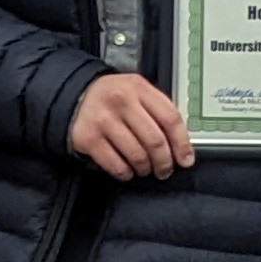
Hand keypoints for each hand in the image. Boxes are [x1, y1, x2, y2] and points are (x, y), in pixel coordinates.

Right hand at [68, 70, 191, 181]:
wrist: (75, 96)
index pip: (170, 118)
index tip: (185, 159)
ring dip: (145, 169)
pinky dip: (125, 173)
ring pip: (137, 155)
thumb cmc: (112, 98)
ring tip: (144, 169)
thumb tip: (180, 145)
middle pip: (155, 140)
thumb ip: (157, 111)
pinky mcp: (89, 138)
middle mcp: (121, 101)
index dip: (182, 143)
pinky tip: (127, 170)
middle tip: (164, 170)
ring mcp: (104, 120)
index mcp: (138, 88)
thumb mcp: (136, 92)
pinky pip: (116, 165)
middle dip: (164, 162)